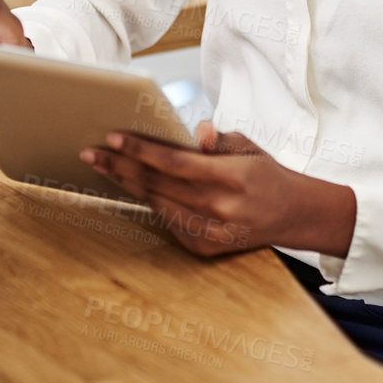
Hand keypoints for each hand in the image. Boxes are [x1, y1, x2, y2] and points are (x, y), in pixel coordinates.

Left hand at [79, 122, 355, 258]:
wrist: (291, 215)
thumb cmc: (264, 173)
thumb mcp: (247, 146)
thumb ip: (217, 138)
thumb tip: (194, 133)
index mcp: (233, 177)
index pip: (176, 163)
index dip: (141, 150)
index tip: (113, 137)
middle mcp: (221, 209)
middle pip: (159, 185)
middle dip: (120, 166)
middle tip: (91, 152)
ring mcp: (212, 233)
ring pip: (157, 204)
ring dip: (127, 185)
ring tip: (104, 167)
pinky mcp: (205, 249)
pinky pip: (167, 221)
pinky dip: (148, 202)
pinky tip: (130, 187)